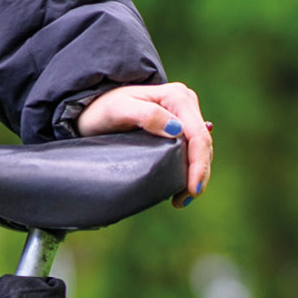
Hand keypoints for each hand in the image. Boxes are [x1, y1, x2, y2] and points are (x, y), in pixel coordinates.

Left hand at [75, 82, 213, 201]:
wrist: (93, 109)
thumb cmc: (102, 109)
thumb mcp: (118, 109)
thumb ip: (146, 115)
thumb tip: (176, 129)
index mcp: (177, 97)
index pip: (198, 134)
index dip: (199, 164)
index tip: (192, 189)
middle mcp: (185, 103)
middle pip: (203, 143)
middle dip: (199, 173)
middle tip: (184, 199)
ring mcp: (184, 115)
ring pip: (200, 149)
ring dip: (196, 174)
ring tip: (181, 198)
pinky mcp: (180, 127)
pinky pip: (191, 150)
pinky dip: (189, 169)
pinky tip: (181, 186)